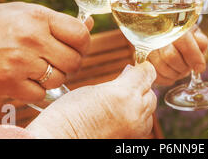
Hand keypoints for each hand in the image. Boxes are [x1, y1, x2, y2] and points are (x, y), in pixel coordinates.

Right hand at [0, 2, 92, 101]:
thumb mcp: (28, 12)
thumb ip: (59, 21)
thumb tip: (89, 25)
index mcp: (39, 18)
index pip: (80, 35)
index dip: (84, 43)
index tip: (78, 46)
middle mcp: (32, 39)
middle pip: (74, 61)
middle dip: (72, 62)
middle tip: (60, 59)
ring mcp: (21, 63)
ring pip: (60, 79)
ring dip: (55, 76)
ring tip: (41, 67)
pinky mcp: (10, 84)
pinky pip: (41, 94)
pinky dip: (38, 89)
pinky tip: (28, 77)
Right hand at [26, 61, 156, 138]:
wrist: (57, 140)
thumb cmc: (67, 114)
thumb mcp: (94, 89)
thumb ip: (117, 81)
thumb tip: (131, 72)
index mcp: (124, 94)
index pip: (148, 72)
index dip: (141, 68)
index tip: (135, 67)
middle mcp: (135, 111)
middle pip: (150, 90)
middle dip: (140, 85)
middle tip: (123, 85)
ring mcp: (135, 128)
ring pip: (149, 107)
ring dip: (140, 101)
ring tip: (119, 102)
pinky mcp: (132, 139)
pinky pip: (144, 123)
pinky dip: (137, 117)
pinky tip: (120, 116)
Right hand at [148, 26, 207, 85]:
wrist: (165, 33)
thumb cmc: (185, 37)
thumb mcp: (196, 35)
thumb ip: (201, 44)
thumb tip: (199, 65)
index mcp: (174, 25)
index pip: (184, 42)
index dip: (194, 57)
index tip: (200, 68)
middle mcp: (157, 33)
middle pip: (170, 56)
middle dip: (183, 67)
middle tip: (187, 67)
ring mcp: (146, 46)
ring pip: (161, 67)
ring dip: (174, 74)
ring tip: (179, 69)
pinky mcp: (141, 58)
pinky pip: (153, 74)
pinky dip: (166, 78)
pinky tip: (170, 73)